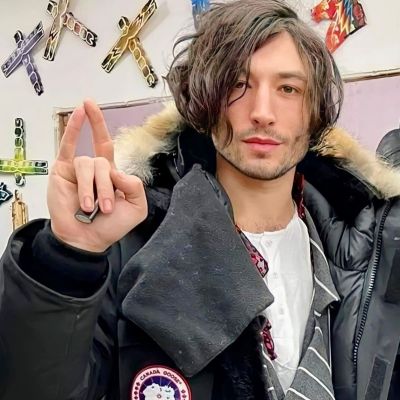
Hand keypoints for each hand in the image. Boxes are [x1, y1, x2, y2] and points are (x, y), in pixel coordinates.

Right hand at [47, 99, 147, 251]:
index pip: (105, 144)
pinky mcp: (63, 172)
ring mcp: (77, 169)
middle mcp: (94, 168)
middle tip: (105, 208)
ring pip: (88, 165)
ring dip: (90, 188)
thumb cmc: (110, 226)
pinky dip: (73, 130)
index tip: (91, 105)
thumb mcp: (136, 208)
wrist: (87, 239)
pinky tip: (78, 114)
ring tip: (89, 207)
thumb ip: (136, 186)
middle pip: (103, 162)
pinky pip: (67, 147)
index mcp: (110, 174)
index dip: (99, 124)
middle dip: (106, 187)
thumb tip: (116, 170)